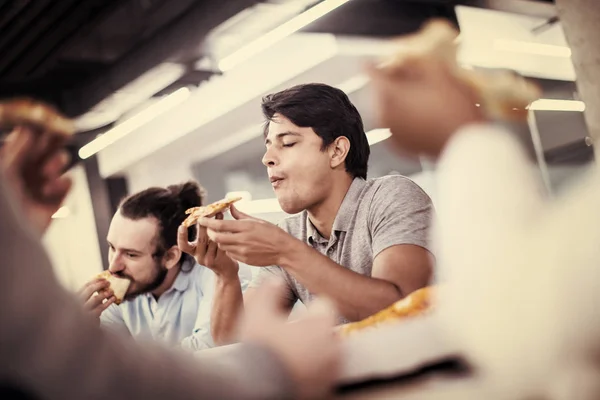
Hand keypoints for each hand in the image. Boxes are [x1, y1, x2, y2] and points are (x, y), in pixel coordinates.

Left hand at [0, 126, 71, 233]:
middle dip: (53, 140)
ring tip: (47, 173)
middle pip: (46, 144)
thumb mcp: (6, 174)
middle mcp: (24, 169)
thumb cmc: (2, 209)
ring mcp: (40, 183)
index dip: (40, 126)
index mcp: (8, 160)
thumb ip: (17, 150)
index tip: (51, 118)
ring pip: (59, 161)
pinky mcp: (54, 199)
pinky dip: (63, 184)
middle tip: (64, 132)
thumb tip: (29, 128)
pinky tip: (51, 190)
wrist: (11, 243)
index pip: (27, 134)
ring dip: (57, 163)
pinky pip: (68, 182)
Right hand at [78, 278, 115, 318]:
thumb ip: (91, 296)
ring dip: (105, 293)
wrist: (83, 330)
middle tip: (108, 283)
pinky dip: (108, 302)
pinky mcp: (90, 318)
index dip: (95, 281)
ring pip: (95, 299)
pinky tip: (113, 299)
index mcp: (75, 298)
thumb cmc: (86, 315)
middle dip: (100, 285)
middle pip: (89, 290)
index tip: (103, 278)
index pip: (85, 286)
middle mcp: (77, 304)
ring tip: (111, 291)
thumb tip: (102, 285)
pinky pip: (100, 308)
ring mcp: (83, 311)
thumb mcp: (86, 304)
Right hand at [178, 213, 238, 277]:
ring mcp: (209, 260)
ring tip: (220, 214)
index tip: (182, 226)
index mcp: (194, 252)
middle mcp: (199, 257)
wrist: (226, 271)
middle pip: (201, 239)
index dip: (181, 237)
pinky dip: (225, 234)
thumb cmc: (216, 253)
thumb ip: (203, 234)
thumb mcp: (206, 246)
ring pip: (213, 240)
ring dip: (217, 226)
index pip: (184, 246)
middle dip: (204, 225)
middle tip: (207, 213)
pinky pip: (222, 244)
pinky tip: (228, 225)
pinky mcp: (220, 260)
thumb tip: (203, 214)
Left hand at [199, 204, 297, 266]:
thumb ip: (240, 215)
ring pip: (222, 246)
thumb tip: (230, 206)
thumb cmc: (272, 233)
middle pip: (216, 237)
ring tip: (223, 235)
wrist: (283, 250)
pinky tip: (233, 244)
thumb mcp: (257, 220)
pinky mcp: (244, 259)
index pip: (220, 225)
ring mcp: (242, 251)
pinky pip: (230, 253)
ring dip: (219, 240)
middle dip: (209, 233)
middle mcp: (242, 239)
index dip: (208, 222)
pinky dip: (228, 248)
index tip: (201, 219)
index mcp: (245, 227)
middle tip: (209, 229)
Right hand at [240, 280, 339, 398]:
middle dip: (313, 332)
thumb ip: (269, 291)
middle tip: (291, 337)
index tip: (299, 315)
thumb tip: (276, 280)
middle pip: (328, 332)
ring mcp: (331, 372)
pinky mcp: (326, 391)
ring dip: (314, 352)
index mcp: (321, 325)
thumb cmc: (259, 349)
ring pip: (327, 354)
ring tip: (292, 356)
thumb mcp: (258, 312)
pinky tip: (294, 372)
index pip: (326, 306)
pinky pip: (324, 375)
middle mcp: (332, 348)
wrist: (256, 389)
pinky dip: (314, 373)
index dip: (311, 308)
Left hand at [367, 56, 484, 156]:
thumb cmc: (455, 110)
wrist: (464, 144)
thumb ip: (417, 62)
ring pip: (388, 108)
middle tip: (408, 77)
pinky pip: (397, 125)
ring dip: (398, 100)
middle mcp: (385, 115)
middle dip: (391, 82)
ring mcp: (391, 132)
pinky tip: (421, 114)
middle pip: (380, 91)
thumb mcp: (439, 74)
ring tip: (419, 96)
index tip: (376, 60)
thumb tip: (405, 58)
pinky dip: (404, 118)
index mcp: (390, 95)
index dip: (375, 63)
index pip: (371, 72)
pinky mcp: (399, 145)